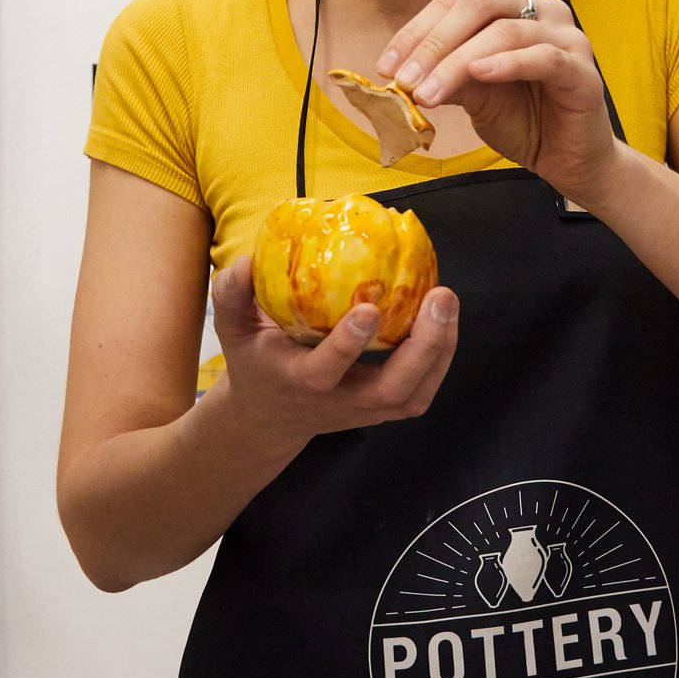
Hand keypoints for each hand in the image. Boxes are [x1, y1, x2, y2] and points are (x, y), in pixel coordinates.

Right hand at [206, 255, 458, 450]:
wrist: (269, 417)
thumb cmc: (255, 362)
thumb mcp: (232, 330)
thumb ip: (231, 295)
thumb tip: (248, 260)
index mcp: (299, 382)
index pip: (325, 370)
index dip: (348, 342)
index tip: (369, 307)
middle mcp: (338, 403)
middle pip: (390, 389)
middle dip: (423, 346)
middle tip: (440, 297)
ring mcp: (366, 411)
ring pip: (415, 394)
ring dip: (440, 349)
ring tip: (447, 301)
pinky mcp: (385, 410)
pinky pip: (423, 390)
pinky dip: (441, 356)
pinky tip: (445, 317)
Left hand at [375, 0, 620, 202]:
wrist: (568, 161)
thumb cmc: (524, 121)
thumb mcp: (474, 95)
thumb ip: (446, 76)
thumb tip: (400, 72)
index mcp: (511, 8)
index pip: (456, 3)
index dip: (417, 30)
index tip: (386, 65)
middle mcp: (541, 12)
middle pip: (479, 5)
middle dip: (434, 43)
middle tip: (404, 79)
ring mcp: (566, 37)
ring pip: (505, 32)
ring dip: (458, 62)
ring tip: (428, 92)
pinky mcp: (582, 69)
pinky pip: (542, 57)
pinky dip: (506, 64)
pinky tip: (479, 75)